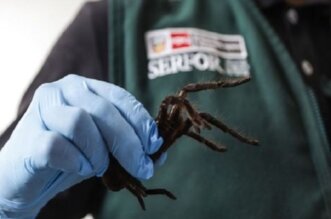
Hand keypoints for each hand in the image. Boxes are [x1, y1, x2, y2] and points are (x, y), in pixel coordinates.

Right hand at [0, 75, 162, 217]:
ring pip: (80, 122)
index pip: (120, 97)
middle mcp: (62, 90)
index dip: (141, 121)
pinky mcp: (27, 135)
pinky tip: (80, 168)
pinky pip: (56, 145)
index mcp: (85, 87)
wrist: (27, 177)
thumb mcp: (106, 148)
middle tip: (142, 167)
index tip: (154, 145)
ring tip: (100, 167)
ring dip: (98, 152)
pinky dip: (76, 161)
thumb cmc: (70, 156)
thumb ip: (130, 146)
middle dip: (129, 142)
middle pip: (103, 110)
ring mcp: (42, 109)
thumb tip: (161, 154)